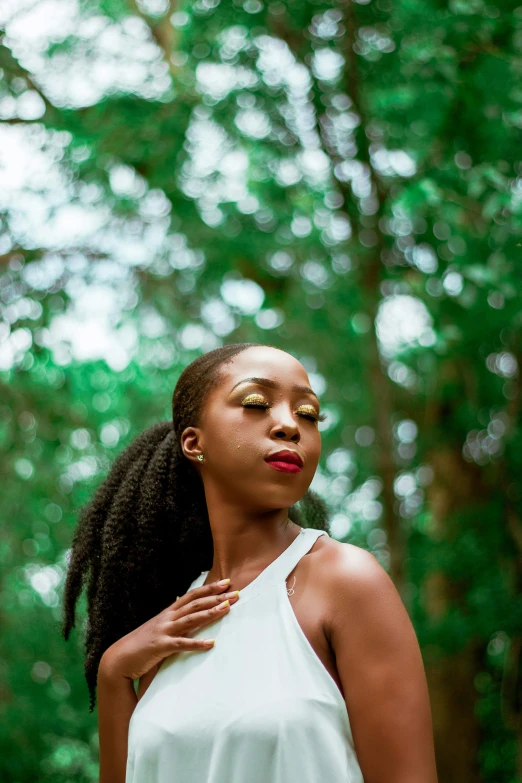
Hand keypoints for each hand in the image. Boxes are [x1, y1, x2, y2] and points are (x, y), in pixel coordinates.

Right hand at [99, 579, 238, 681]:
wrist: (120, 659)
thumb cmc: (142, 645)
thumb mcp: (160, 629)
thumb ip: (175, 623)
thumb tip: (191, 617)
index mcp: (168, 613)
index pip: (192, 595)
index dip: (209, 588)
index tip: (226, 582)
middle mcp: (167, 618)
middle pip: (195, 603)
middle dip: (216, 597)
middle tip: (236, 592)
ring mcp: (164, 631)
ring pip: (191, 619)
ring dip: (210, 613)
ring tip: (227, 608)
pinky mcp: (160, 646)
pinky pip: (181, 644)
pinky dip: (197, 643)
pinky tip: (211, 643)